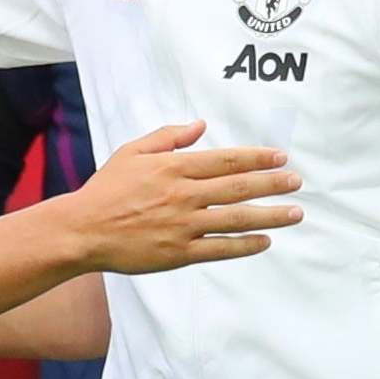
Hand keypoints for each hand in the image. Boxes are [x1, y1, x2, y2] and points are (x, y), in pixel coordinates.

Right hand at [64, 121, 301, 273]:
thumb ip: (168, 137)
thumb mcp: (133, 152)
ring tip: (295, 213)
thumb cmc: (107, 190)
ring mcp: (183, 225)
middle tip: (297, 182)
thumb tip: (199, 125)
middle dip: (272, 183)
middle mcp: (183, 195)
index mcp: (173, 168)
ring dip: (270, 215)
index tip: (280, 157)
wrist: (83, 230)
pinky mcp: (179, 253)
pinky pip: (220, 249)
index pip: (225, 160)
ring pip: (236, 219)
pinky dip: (245, 245)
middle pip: (238, 187)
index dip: (257, 158)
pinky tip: (266, 241)